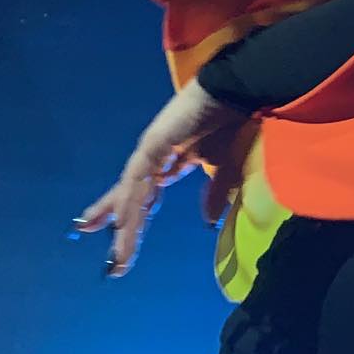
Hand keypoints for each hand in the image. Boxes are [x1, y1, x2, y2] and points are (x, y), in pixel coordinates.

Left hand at [73, 79, 247, 277]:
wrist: (240, 91)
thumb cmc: (239, 123)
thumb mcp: (230, 167)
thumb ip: (217, 192)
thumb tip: (208, 219)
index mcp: (174, 160)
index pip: (149, 195)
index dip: (137, 219)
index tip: (126, 246)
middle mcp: (156, 156)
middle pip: (132, 198)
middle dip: (121, 228)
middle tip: (113, 262)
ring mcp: (152, 149)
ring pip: (132, 194)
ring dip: (124, 225)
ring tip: (118, 254)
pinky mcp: (154, 144)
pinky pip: (140, 178)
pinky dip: (130, 201)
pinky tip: (122, 222)